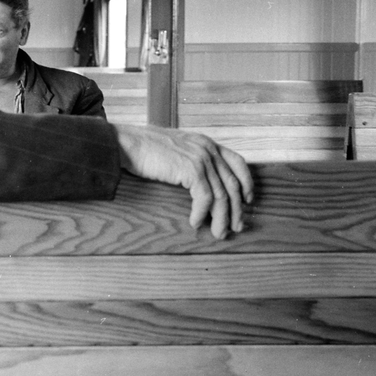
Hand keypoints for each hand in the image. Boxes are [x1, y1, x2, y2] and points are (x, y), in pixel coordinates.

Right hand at [112, 123, 253, 238]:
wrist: (127, 143)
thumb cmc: (144, 148)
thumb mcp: (175, 148)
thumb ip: (189, 158)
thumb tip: (196, 180)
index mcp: (206, 143)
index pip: (238, 162)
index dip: (246, 182)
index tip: (248, 199)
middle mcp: (208, 149)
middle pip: (232, 183)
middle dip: (237, 208)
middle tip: (236, 227)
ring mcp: (201, 158)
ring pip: (221, 195)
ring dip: (221, 218)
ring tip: (218, 233)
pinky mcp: (191, 170)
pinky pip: (204, 198)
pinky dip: (202, 214)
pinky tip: (195, 223)